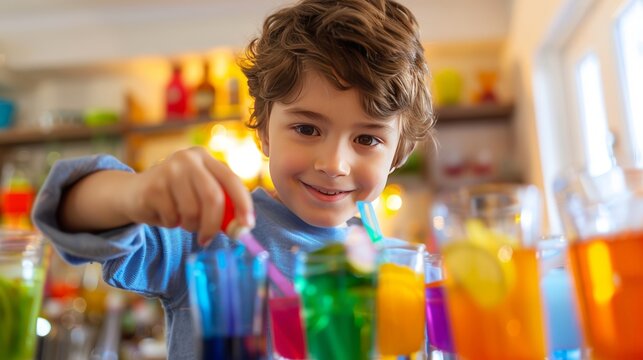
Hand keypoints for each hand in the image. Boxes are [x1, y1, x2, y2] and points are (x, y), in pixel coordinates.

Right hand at [124, 147, 253, 244]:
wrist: (133, 193)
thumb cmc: (175, 197)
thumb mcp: (200, 194)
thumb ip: (222, 205)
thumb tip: (242, 228)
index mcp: (205, 158)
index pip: (231, 180)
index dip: (243, 204)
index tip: (248, 226)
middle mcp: (188, 159)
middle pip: (213, 197)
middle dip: (214, 224)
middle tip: (208, 239)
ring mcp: (169, 170)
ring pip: (192, 211)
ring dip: (190, 226)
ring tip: (181, 220)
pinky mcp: (153, 186)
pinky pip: (172, 217)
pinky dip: (171, 224)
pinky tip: (164, 214)